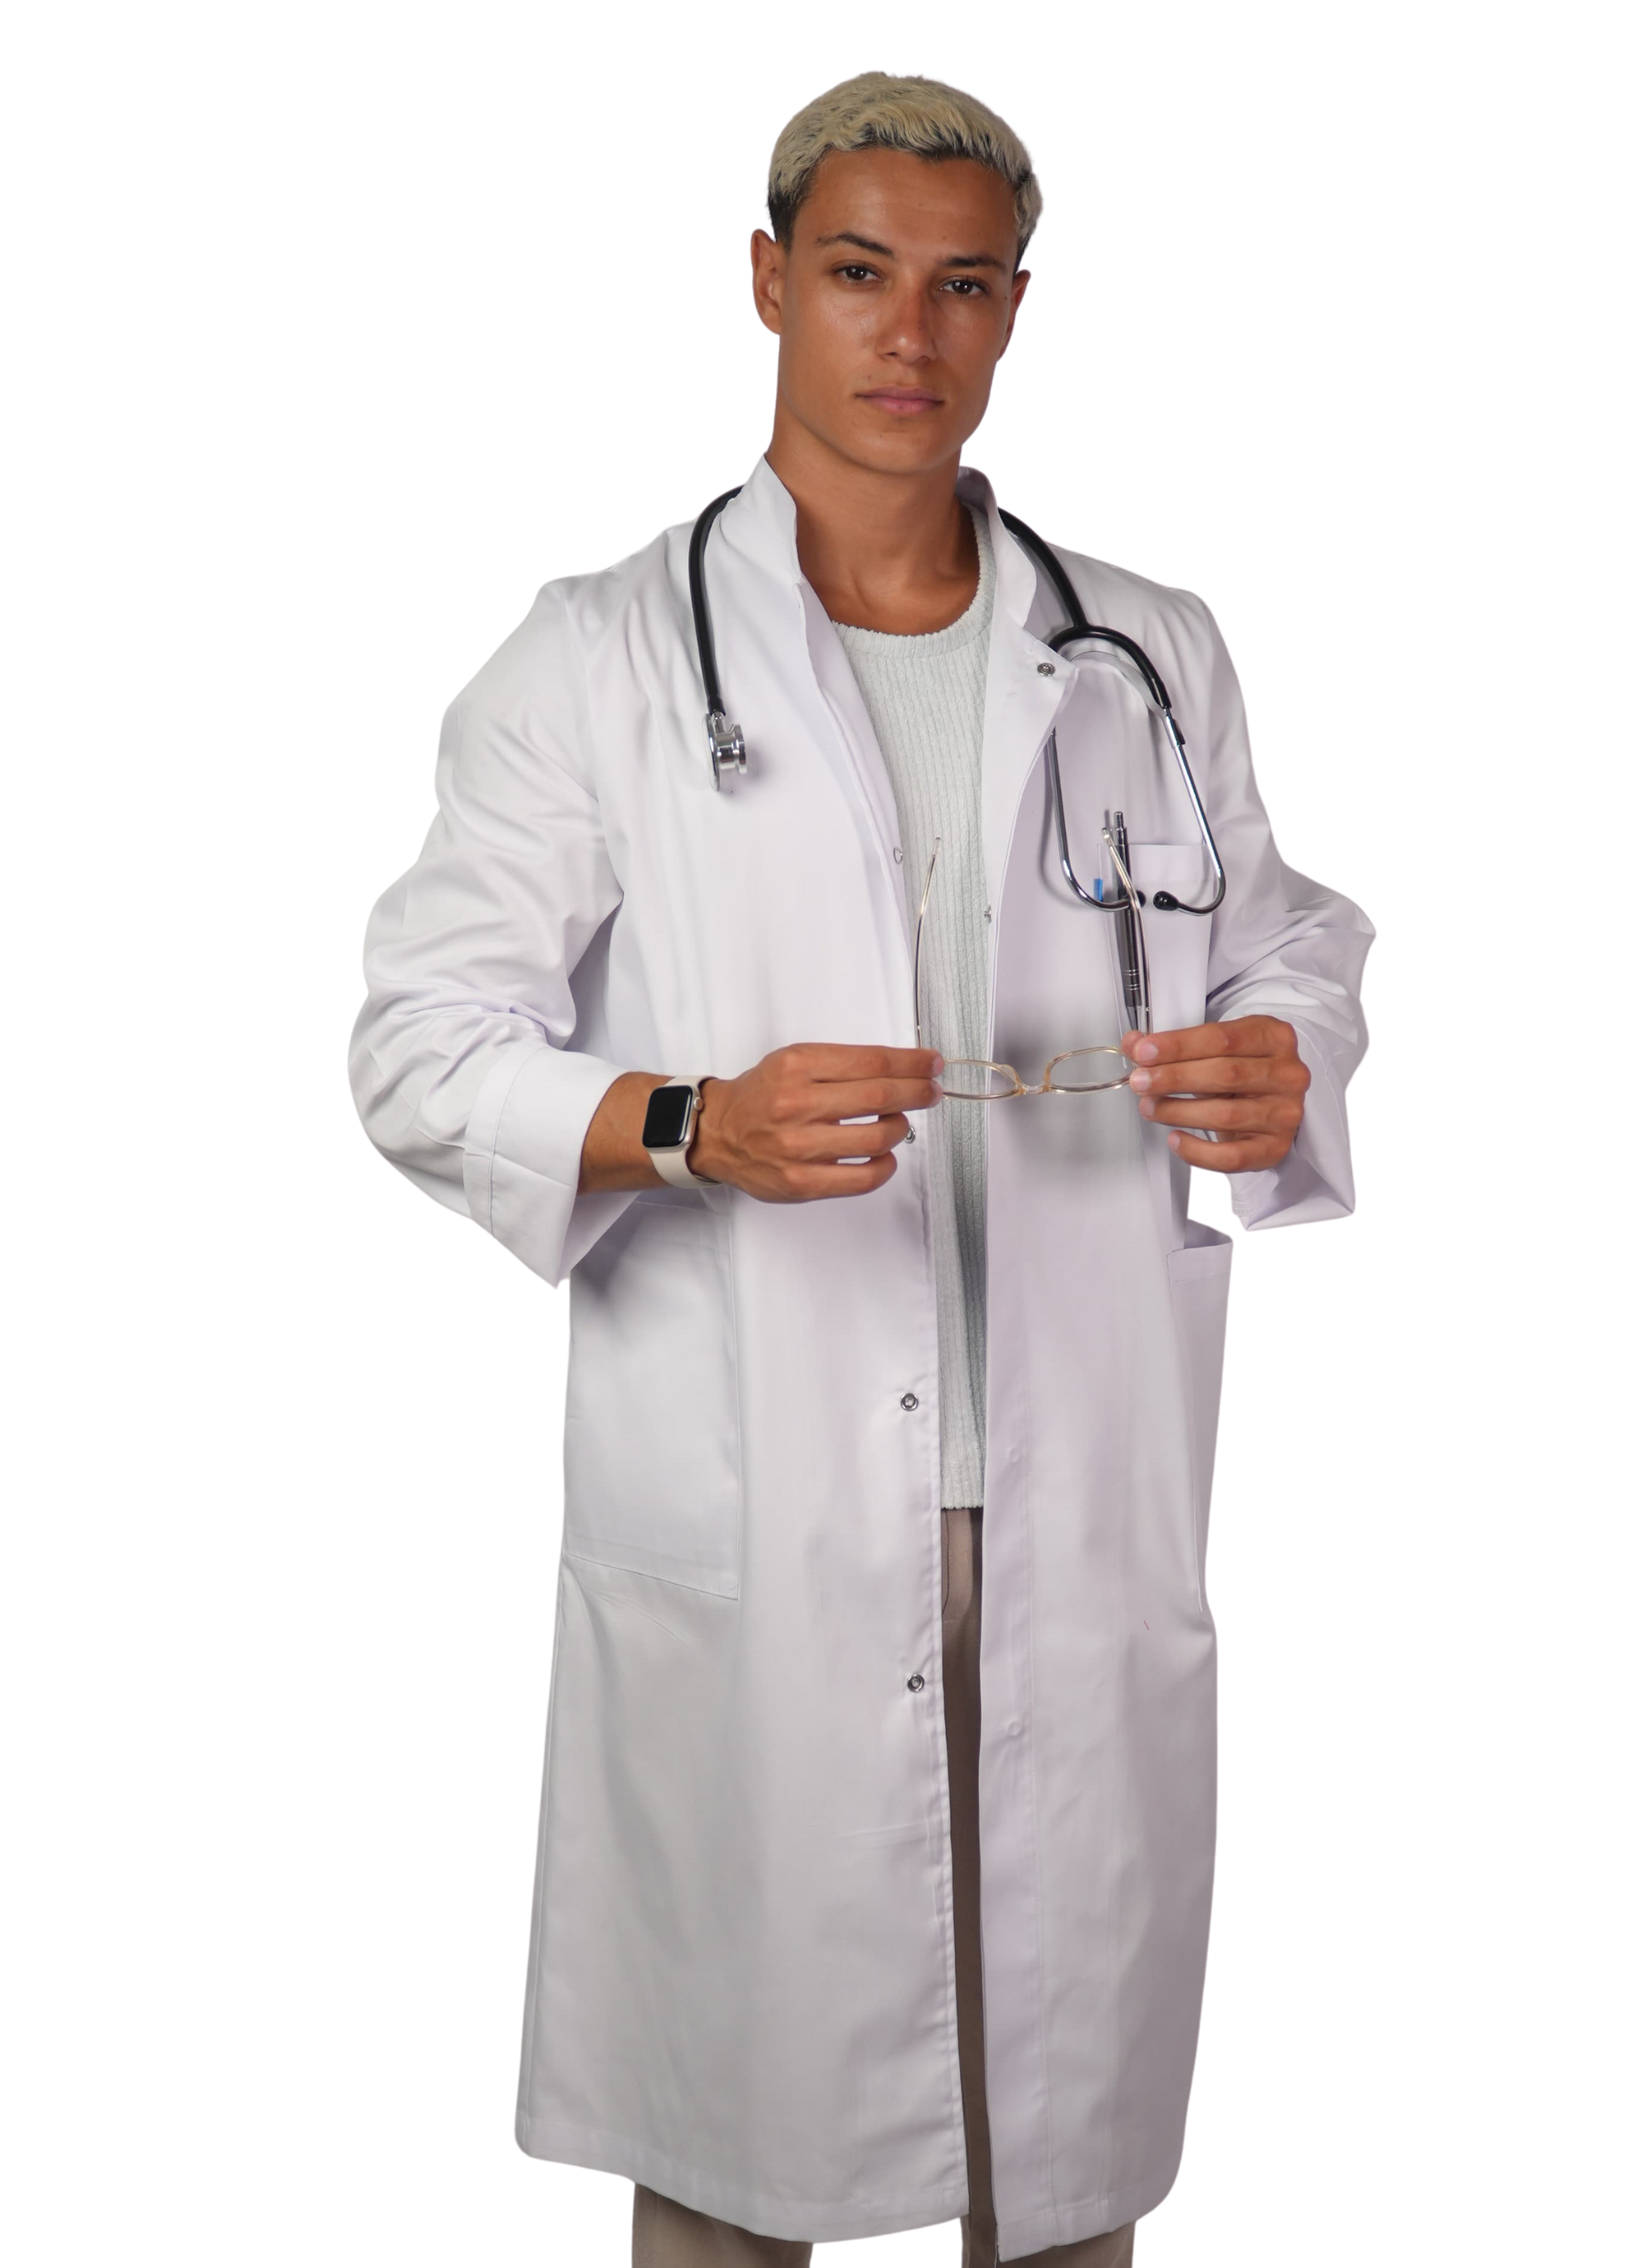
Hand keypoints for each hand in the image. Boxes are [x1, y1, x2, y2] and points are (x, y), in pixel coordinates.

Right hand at [690, 1044, 943, 1201]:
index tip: (930, 1064)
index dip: (911, 1063)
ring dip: (900, 1128)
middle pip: (880, 1096)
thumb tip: (900, 1069)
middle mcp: (796, 1104)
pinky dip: (884, 1167)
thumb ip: (841, 1064)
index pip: (871, 1061)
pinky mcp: (801, 1182)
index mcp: (797, 1066)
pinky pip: (861, 1178)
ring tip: (898, 1122)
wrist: (717, 1133)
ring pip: (876, 1137)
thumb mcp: (794, 1061)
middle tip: (931, 1091)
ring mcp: (798, 1147)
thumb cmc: (761, 1096)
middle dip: (917, 1092)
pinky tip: (885, 1156)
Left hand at [1124, 1016, 1308, 1173]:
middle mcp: (1288, 1074)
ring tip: (1150, 1107)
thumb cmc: (1242, 1072)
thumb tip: (1134, 1045)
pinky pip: (1232, 1156)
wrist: (1270, 1104)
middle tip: (1140, 1082)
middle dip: (1174, 1078)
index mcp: (1275, 1037)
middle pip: (1225, 1074)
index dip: (1179, 1045)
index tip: (1144, 1052)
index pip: (1223, 1038)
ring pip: (1226, 1114)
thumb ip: (1176, 1045)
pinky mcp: (1275, 1148)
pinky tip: (1175, 1139)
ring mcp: (1285, 1113)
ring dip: (1178, 1111)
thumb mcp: (1215, 1049)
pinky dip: (1197, 1151)